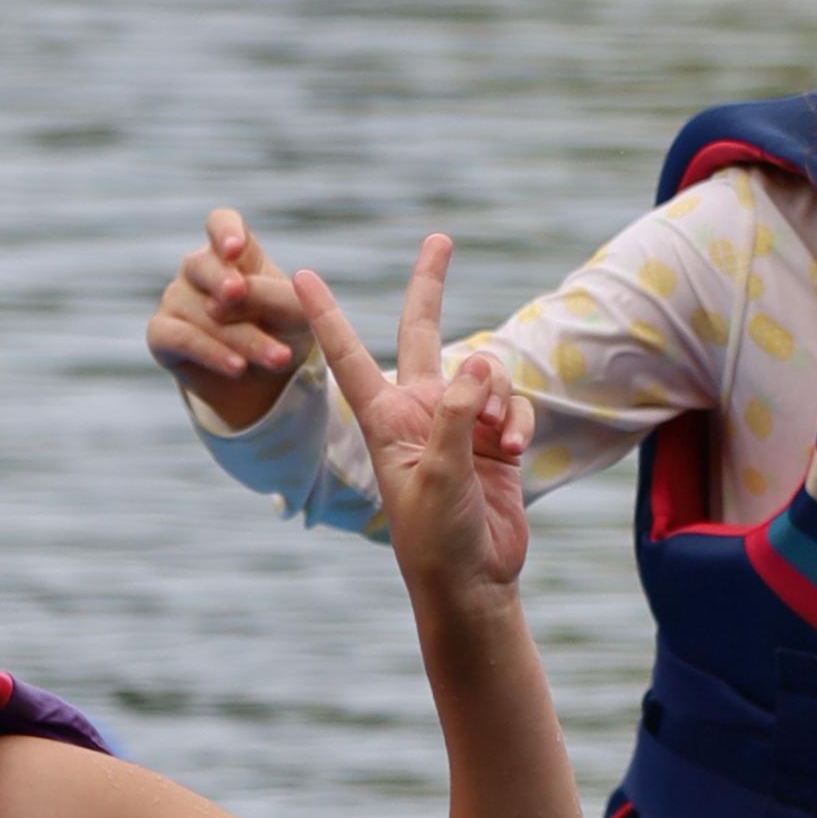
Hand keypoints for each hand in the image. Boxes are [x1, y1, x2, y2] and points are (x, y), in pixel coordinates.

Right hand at [147, 205, 316, 428]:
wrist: (264, 380)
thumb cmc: (282, 332)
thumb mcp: (296, 313)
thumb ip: (276, 296)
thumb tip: (241, 289)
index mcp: (234, 253)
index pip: (221, 224)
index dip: (225, 232)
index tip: (235, 249)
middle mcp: (200, 270)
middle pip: (203, 265)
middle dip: (221, 280)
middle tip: (237, 292)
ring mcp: (177, 299)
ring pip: (201, 312)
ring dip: (243, 337)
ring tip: (278, 358)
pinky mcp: (161, 335)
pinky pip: (180, 338)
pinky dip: (212, 353)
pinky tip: (238, 367)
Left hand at [291, 232, 534, 599]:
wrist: (472, 579)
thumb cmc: (437, 536)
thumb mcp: (436, 474)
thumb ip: (455, 414)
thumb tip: (479, 364)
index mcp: (384, 418)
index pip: (349, 355)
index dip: (326, 315)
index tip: (299, 276)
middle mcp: (419, 410)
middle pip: (423, 332)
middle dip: (431, 285)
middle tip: (440, 238)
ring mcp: (458, 422)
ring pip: (486, 373)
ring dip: (498, 398)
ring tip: (497, 442)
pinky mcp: (494, 438)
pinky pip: (512, 405)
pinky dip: (517, 421)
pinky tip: (514, 451)